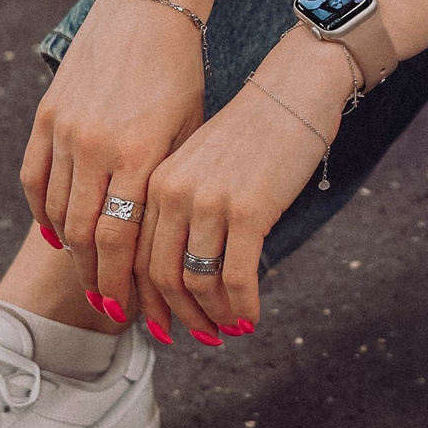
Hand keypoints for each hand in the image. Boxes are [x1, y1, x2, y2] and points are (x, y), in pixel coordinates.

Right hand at [18, 0, 206, 324]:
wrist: (147, 9)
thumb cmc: (182, 73)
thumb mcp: (189, 129)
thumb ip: (169, 184)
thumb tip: (167, 243)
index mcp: (140, 152)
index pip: (121, 237)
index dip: (122, 281)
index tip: (130, 312)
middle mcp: (97, 145)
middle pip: (85, 234)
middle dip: (98, 278)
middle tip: (108, 307)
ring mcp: (66, 129)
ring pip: (58, 211)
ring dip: (72, 253)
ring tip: (88, 277)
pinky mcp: (46, 115)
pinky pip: (34, 178)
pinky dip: (43, 212)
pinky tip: (56, 236)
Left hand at [137, 37, 355, 342]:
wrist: (294, 90)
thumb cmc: (253, 128)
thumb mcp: (201, 163)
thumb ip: (182, 203)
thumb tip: (181, 262)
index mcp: (154, 180)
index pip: (133, 254)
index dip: (141, 297)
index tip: (155, 323)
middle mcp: (173, 194)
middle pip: (158, 276)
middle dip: (174, 316)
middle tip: (194, 337)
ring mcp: (208, 203)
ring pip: (196, 283)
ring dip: (210, 317)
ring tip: (226, 331)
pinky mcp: (248, 212)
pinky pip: (235, 277)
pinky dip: (241, 306)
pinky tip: (252, 318)